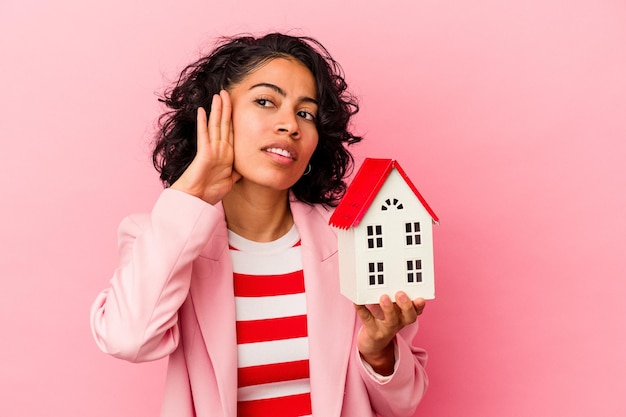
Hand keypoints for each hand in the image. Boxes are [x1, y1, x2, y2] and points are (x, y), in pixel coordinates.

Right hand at [170, 90, 240, 204]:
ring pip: (215, 126)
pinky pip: (204, 135)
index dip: (233, 118)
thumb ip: (236, 171)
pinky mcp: (204, 154)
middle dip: (225, 108)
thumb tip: (244, 168)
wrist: (196, 200)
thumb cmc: (210, 192)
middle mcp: (219, 149)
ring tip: (217, 95)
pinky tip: (203, 111)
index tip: (235, 105)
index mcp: (227, 154)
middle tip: (226, 92)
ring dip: (217, 110)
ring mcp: (211, 150)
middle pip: (223, 124)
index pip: (231, 132)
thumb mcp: (230, 180)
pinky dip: (204, 123)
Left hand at [354, 292, 425, 374]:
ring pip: (391, 320)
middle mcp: (399, 322)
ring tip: (384, 297)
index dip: (419, 305)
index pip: (416, 311)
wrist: (374, 343)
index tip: (420, 298)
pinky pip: (367, 319)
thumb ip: (394, 299)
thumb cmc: (385, 320)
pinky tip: (357, 301)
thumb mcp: (393, 311)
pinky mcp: (372, 331)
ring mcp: (386, 328)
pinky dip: (362, 309)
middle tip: (401, 294)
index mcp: (405, 316)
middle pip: (408, 317)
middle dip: (406, 305)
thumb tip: (388, 280)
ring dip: (388, 308)